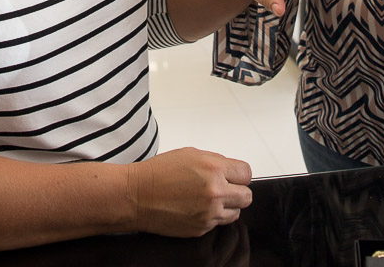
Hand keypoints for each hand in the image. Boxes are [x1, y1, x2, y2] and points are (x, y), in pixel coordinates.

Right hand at [130, 148, 251, 237]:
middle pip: (246, 196)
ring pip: (236, 212)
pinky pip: (218, 223)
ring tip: (209, 199)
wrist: (137, 196)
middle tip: (225, 188)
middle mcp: (215, 192)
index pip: (246, 174)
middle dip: (237, 191)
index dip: (239, 174)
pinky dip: (212, 217)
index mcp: (214, 169)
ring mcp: (209, 213)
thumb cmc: (158, 173)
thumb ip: (216, 161)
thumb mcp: (191, 154)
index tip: (234, 176)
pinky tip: (197, 208)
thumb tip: (231, 170)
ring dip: (227, 206)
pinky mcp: (201, 228)